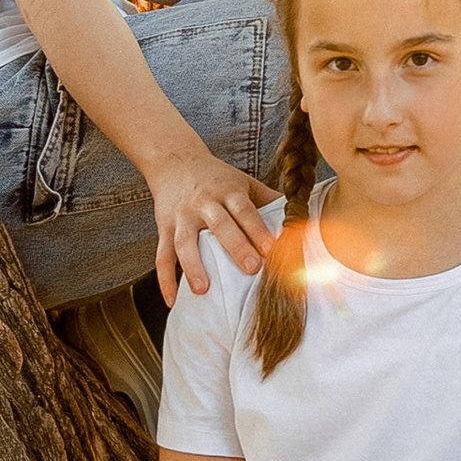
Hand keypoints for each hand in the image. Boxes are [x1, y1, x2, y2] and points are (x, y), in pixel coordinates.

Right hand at [151, 143, 275, 298]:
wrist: (173, 160)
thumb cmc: (216, 177)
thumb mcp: (243, 181)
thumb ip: (268, 200)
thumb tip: (299, 218)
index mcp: (227, 192)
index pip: (245, 210)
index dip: (258, 229)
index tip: (273, 249)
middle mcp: (204, 203)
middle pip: (220, 225)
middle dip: (235, 247)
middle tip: (251, 268)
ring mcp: (182, 216)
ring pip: (185, 242)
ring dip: (193, 266)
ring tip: (203, 290)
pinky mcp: (164, 227)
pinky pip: (162, 255)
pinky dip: (165, 279)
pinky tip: (172, 300)